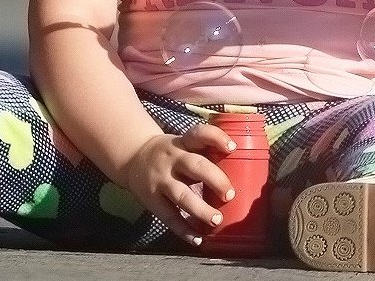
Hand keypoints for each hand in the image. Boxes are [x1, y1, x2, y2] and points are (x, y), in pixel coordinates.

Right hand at [114, 124, 237, 244]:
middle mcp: (172, 159)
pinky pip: (169, 216)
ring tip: (217, 220)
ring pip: (181, 195)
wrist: (132, 156)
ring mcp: (160, 180)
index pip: (199, 134)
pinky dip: (183, 230)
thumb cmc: (170, 154)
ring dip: (200, 209)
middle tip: (230, 194)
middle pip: (194, 166)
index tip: (232, 147)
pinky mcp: (151, 199)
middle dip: (214, 179)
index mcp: (182, 143)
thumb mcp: (183, 145)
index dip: (216, 138)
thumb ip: (204, 155)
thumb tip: (243, 174)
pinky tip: (198, 239)